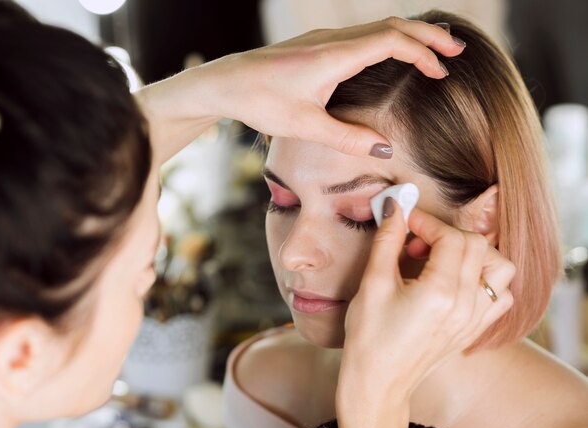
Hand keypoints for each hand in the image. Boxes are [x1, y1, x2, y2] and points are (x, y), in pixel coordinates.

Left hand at [200, 17, 463, 156]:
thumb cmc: (261, 102)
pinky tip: (391, 56)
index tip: (443, 70)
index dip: (423, 52)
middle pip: (391, 26)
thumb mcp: (306, 126)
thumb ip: (348, 137)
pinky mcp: (316, 46)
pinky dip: (387, 41)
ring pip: (376, 28)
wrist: (225, 82)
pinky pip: (362, 35)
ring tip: (432, 51)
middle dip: (427, 36)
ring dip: (407, 36)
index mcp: (335, 56)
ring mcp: (324, 40)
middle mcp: (333, 40)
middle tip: (455, 51)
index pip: (393, 41)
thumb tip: (385, 148)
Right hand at [335, 199, 515, 427]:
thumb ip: (387, 240)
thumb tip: (394, 207)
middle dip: (446, 234)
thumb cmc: (370, 336)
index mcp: (441, 292)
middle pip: (477, 246)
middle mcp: (466, 305)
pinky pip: (501, 295)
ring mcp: (475, 319)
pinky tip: (457, 281)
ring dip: (474, 254)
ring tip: (442, 259)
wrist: (379, 381)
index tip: (405, 221)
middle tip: (416, 242)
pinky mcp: (475, 329)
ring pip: (499, 269)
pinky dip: (486, 280)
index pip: (451, 237)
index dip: (427, 222)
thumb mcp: (373, 283)